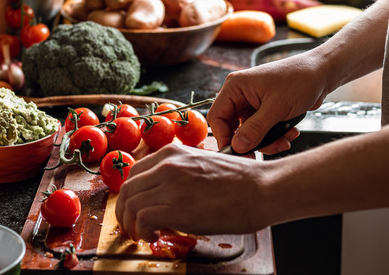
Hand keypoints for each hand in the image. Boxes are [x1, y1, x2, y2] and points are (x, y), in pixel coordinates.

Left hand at [115, 144, 271, 241]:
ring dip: (131, 224)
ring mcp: (170, 185)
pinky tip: (154, 236)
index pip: (135, 173)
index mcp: (172, 152)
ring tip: (143, 235)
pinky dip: (142, 231)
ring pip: (130, 204)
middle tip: (132, 226)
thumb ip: (181, 172)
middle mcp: (167, 164)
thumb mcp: (203, 164)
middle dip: (125, 211)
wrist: (263, 188)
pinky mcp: (176, 207)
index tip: (135, 208)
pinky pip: (142, 219)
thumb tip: (168, 192)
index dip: (131, 195)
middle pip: (127, 189)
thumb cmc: (242, 180)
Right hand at [208, 53, 328, 153]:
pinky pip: (263, 130)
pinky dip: (275, 136)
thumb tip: (237, 146)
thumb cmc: (300, 79)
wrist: (322, 73)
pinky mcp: (265, 109)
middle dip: (252, 141)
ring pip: (250, 132)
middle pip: (233, 127)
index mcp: (236, 86)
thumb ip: (255, 129)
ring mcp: (253, 102)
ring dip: (268, 140)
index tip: (238, 152)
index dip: (225, 137)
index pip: (217, 117)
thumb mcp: (276, 108)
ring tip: (285, 139)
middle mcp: (241, 94)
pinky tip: (291, 132)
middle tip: (265, 151)